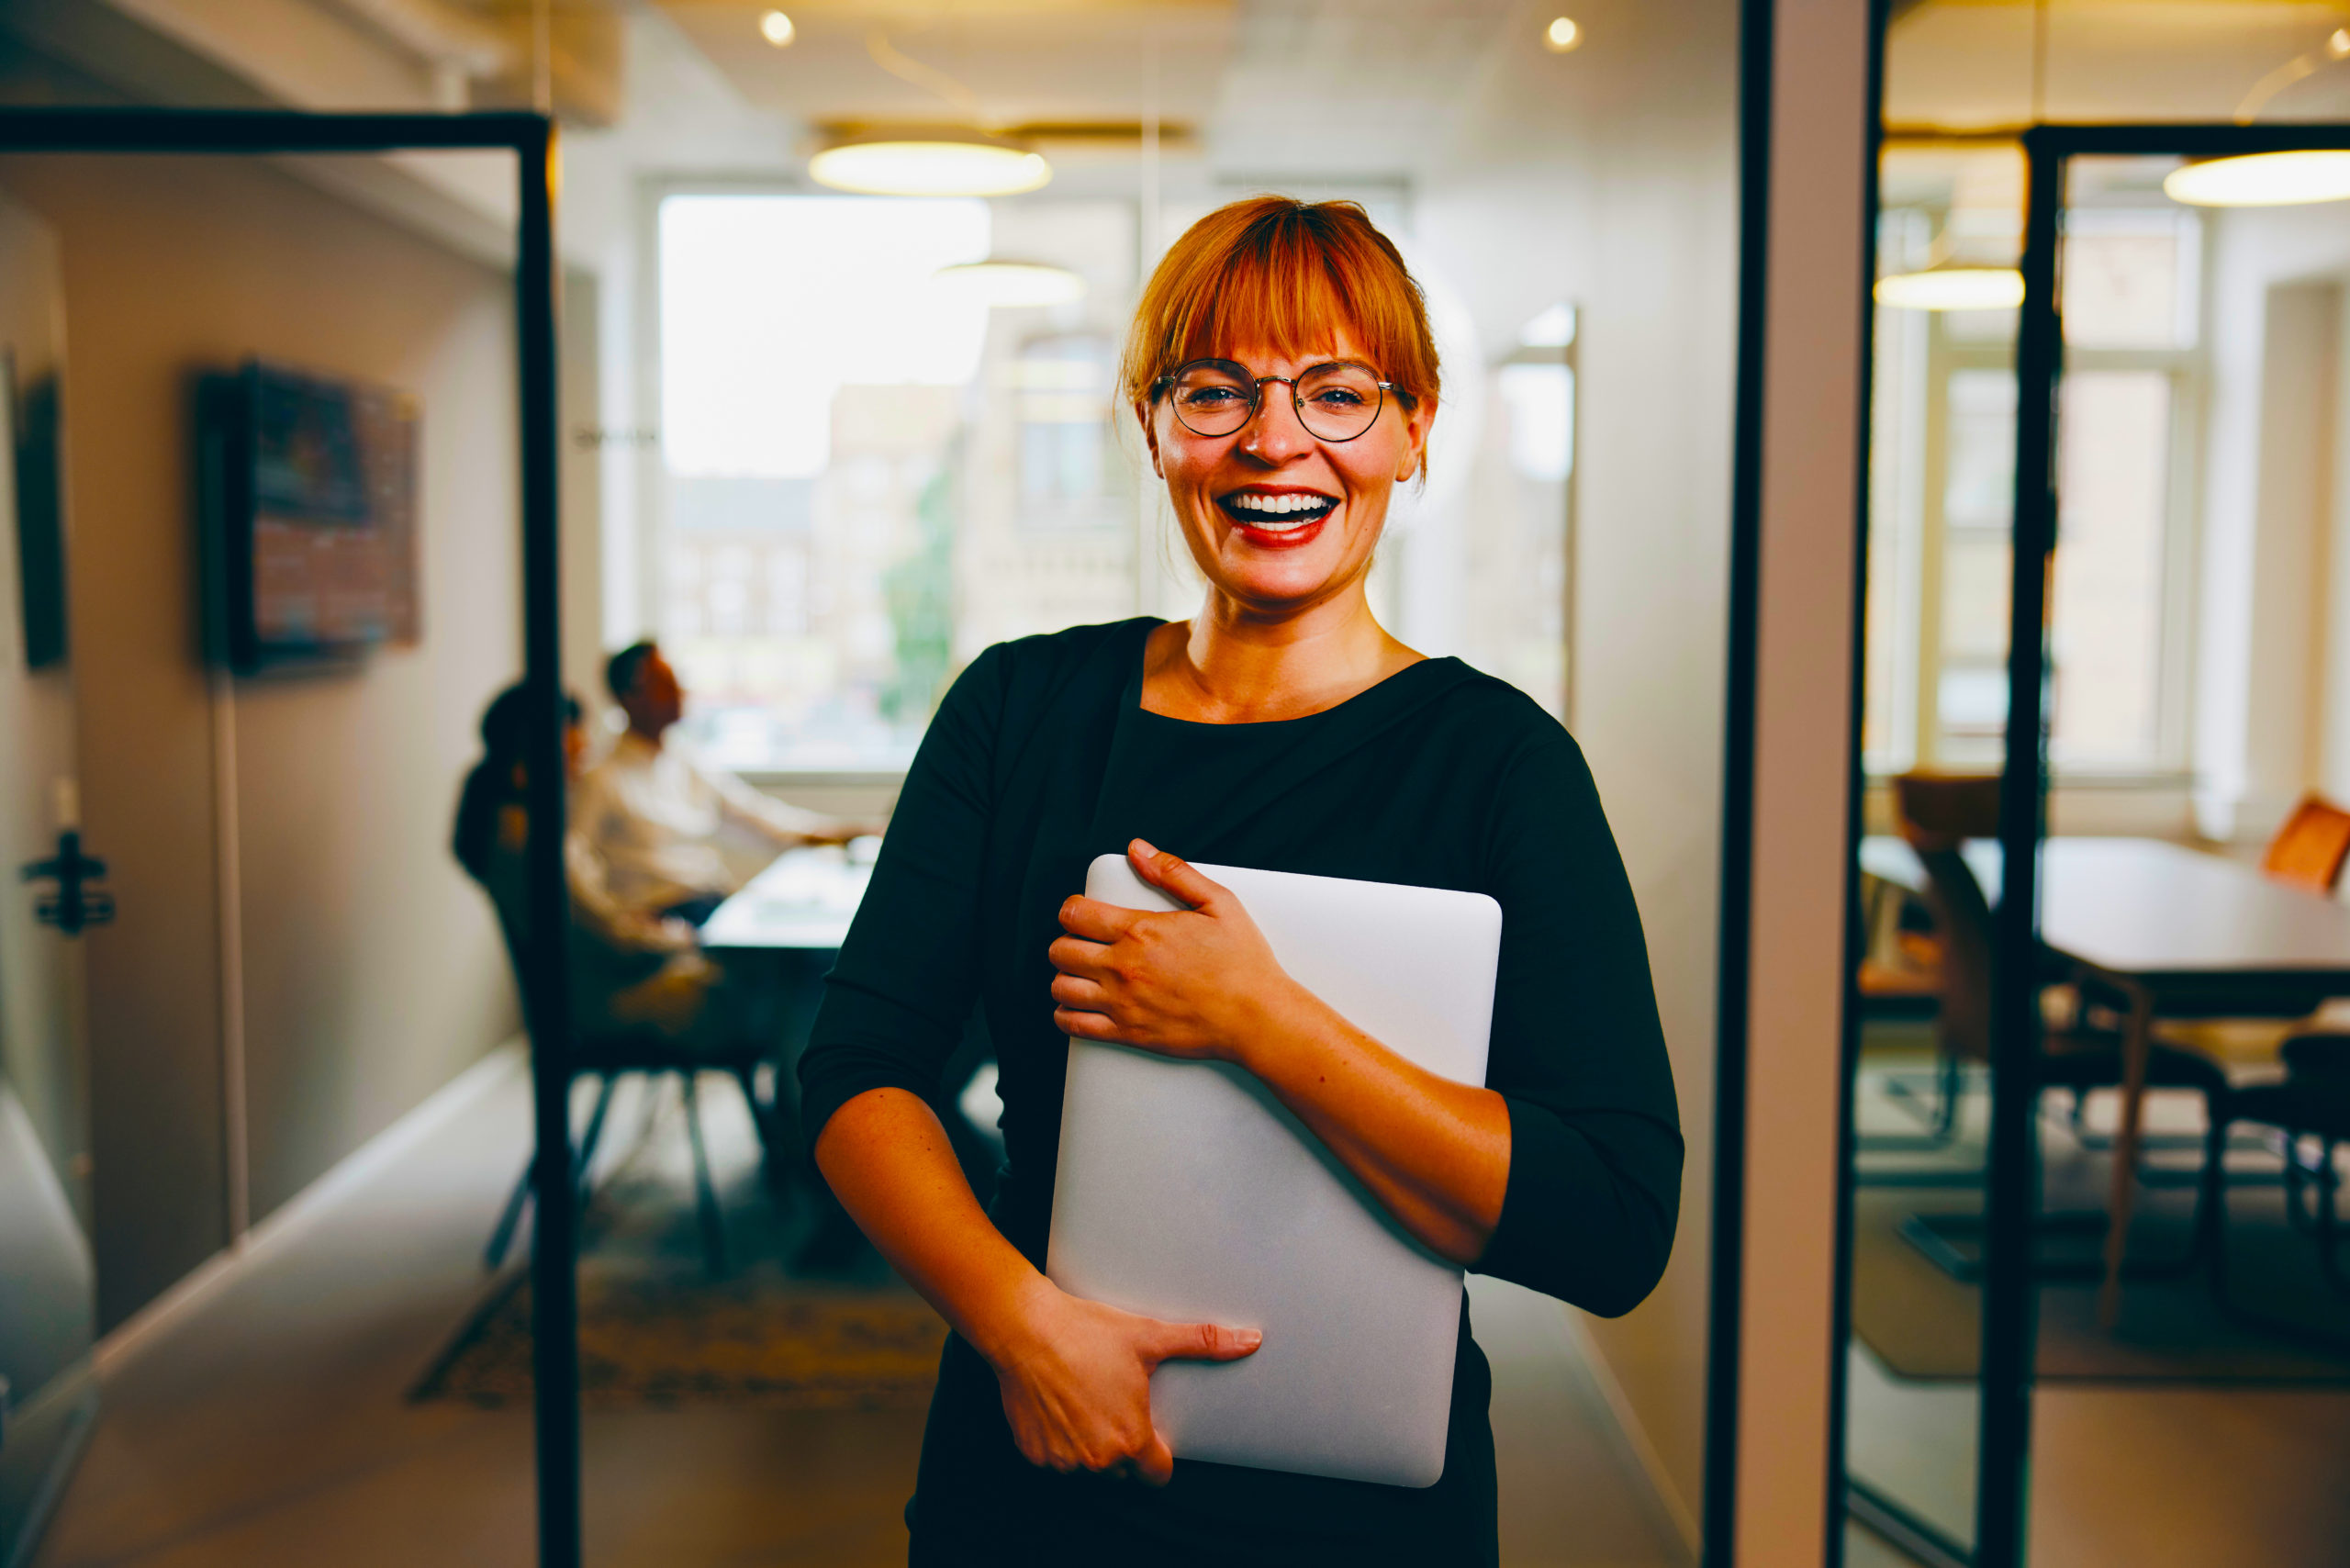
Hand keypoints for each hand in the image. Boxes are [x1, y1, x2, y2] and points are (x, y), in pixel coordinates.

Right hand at [987, 1275, 1260, 1483]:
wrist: (1025, 1329)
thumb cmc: (1087, 1333)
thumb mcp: (1149, 1336)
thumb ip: (1203, 1342)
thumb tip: (1250, 1340)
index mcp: (1131, 1439)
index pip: (1157, 1474)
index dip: (1158, 1455)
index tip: (1151, 1433)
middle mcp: (1097, 1459)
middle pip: (1122, 1469)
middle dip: (1122, 1445)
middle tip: (1115, 1404)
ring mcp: (1062, 1460)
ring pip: (1087, 1465)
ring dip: (1090, 1445)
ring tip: (1087, 1401)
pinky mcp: (1034, 1454)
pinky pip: (1056, 1458)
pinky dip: (1059, 1440)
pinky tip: (1061, 1406)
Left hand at [1050, 840, 1306, 1063]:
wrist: (1256, 1017)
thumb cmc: (1242, 962)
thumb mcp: (1218, 902)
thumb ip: (1174, 872)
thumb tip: (1138, 850)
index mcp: (1140, 931)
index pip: (1075, 914)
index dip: (1071, 910)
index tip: (1079, 914)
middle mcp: (1123, 966)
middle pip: (1061, 950)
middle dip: (1066, 942)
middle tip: (1081, 944)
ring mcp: (1122, 1002)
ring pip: (1061, 987)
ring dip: (1064, 977)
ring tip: (1080, 974)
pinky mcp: (1127, 1033)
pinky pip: (1074, 1025)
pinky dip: (1065, 1015)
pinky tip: (1077, 1007)